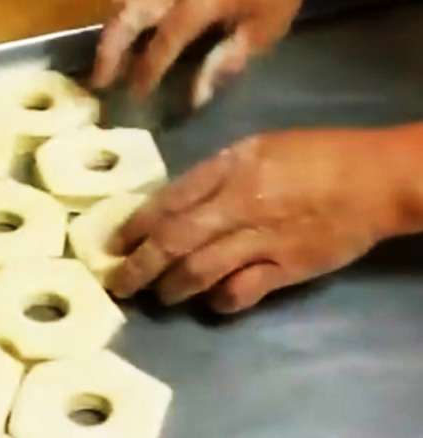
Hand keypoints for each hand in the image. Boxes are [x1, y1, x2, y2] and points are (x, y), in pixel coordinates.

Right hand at [92, 0, 300, 105]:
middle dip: (109, 49)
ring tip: (110, 53)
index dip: (146, 72)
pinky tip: (127, 23)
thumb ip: (228, 59)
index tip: (137, 96)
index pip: (161, 44)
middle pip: (126, 14)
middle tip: (99, 79)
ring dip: (113, 26)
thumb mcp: (267, 25)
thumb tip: (196, 96)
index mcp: (197, 3)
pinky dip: (127, 7)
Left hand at [107, 126, 422, 312]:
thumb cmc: (313, 155)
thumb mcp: (255, 147)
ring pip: (199, 270)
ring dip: (172, 287)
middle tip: (119, 283)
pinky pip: (241, 291)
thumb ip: (212, 175)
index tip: (113, 244)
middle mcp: (237, 205)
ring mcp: (261, 239)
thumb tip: (169, 205)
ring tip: (159, 295)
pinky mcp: (286, 269)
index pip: (167, 202)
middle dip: (139, 266)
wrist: (374, 178)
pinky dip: (220, 301)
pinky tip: (211, 302)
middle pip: (173, 240)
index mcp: (228, 169)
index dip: (134, 227)